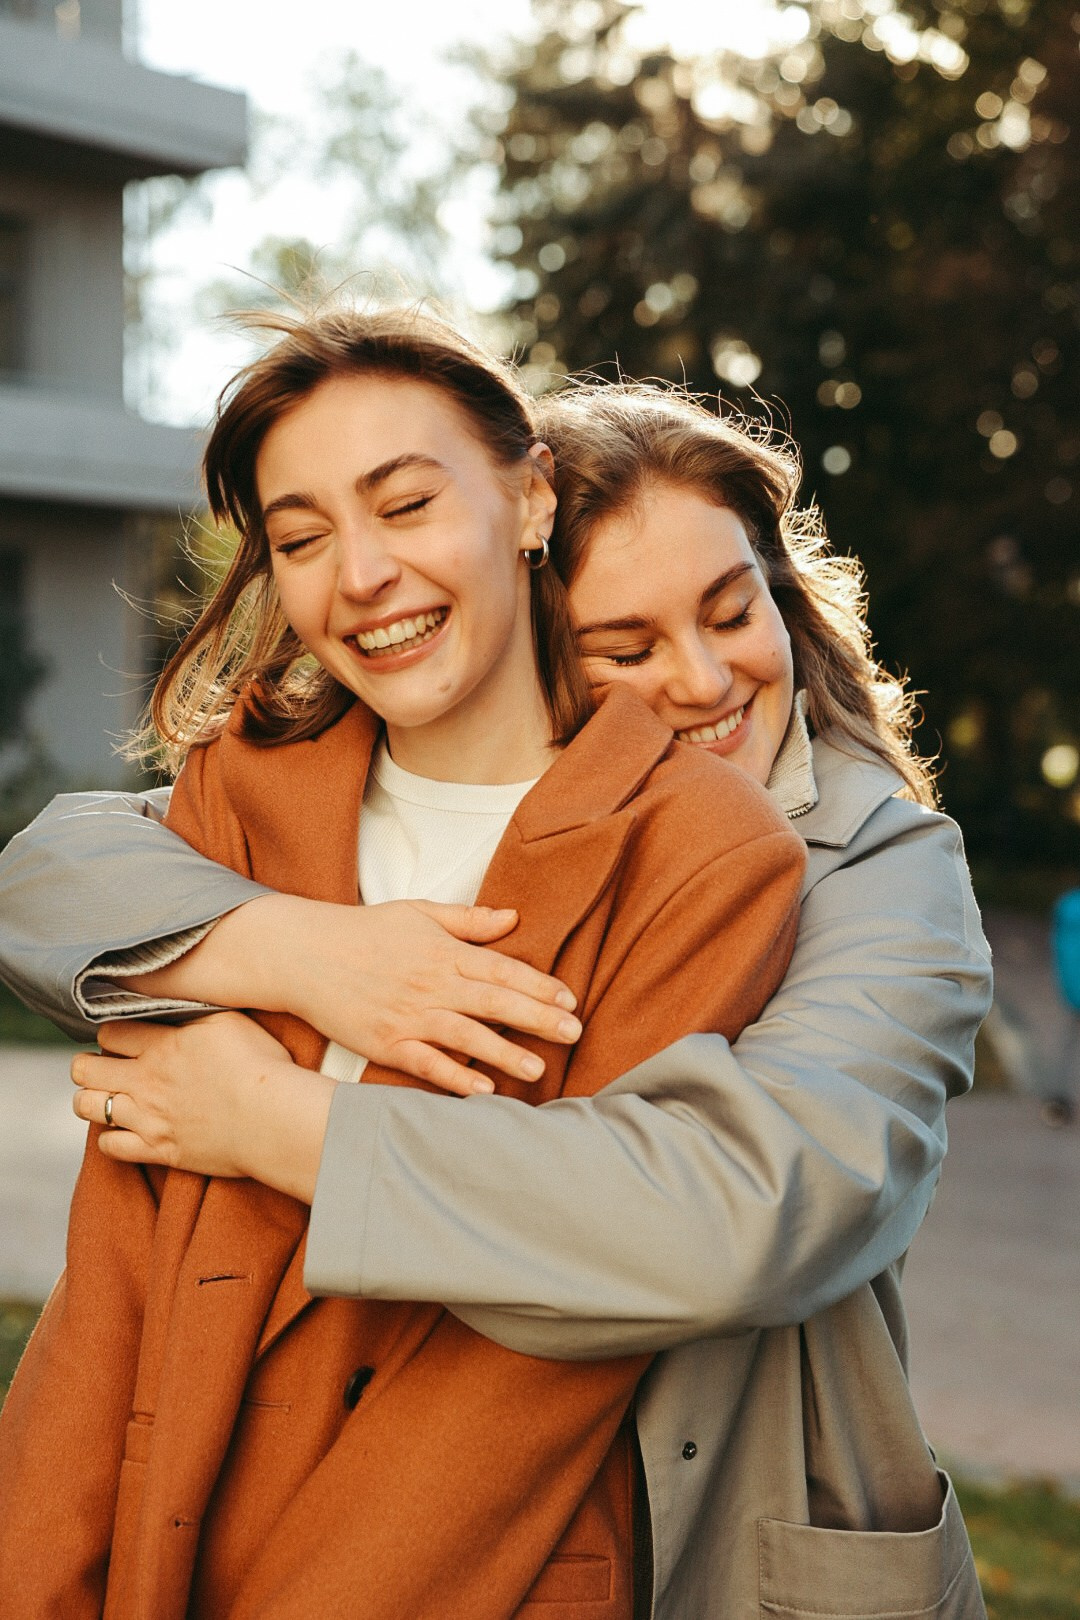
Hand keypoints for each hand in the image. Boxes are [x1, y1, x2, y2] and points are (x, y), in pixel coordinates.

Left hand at [71, 1015, 333, 1201]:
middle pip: (84, 1069)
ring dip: (91, 1100)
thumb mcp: (230, 1020)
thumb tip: (182, 997)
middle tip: (105, 1067)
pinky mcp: (159, 1150)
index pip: (109, 1033)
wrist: (273, 1118)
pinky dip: (111, 1138)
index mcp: (162, 1045)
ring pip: (87, 1106)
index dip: (110, 1033)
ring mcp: (148, 1118)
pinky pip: (109, 1147)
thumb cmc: (262, 1065)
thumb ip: (196, 1011)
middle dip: (87, 1065)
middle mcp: (146, 1081)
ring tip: (108, 1097)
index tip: (122, 1038)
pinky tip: (126, 1131)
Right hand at [126, 895, 581, 1096]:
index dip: (538, 985)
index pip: (502, 968)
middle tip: (575, 1034)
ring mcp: (408, 1015)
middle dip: (537, 1019)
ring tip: (538, 1069)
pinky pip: (426, 1063)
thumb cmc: (363, 930)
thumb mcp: (418, 912)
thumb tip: (512, 917)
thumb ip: (467, 919)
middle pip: (494, 1002)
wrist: (303, 953)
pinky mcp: (385, 1043)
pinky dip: (454, 1077)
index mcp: (443, 951)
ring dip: (503, 1052)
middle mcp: (431, 984)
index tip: (569, 999)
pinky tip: (482, 1089)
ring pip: (465, 1036)